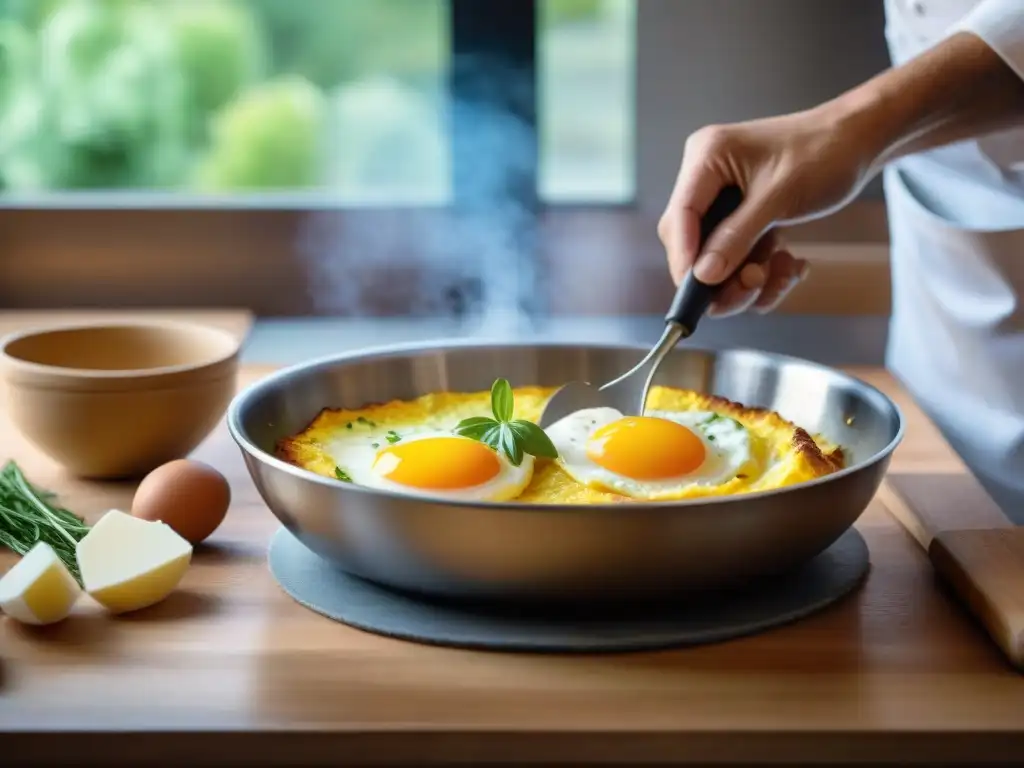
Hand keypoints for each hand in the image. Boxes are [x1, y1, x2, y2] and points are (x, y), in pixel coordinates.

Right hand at [658, 105, 874, 316]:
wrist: (860, 141)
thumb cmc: (824, 153)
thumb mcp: (780, 198)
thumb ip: (737, 237)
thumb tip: (703, 275)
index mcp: (706, 158)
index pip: (679, 217)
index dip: (685, 259)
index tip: (699, 293)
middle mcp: (707, 177)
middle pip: (693, 243)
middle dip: (723, 274)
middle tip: (754, 286)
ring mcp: (724, 197)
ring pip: (717, 257)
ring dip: (749, 277)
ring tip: (783, 273)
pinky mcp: (741, 214)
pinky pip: (739, 255)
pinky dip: (762, 269)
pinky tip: (789, 265)